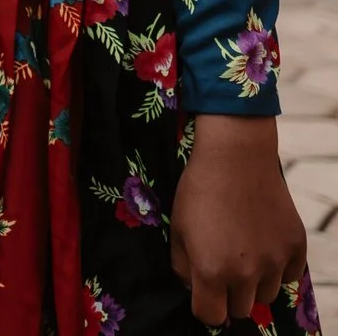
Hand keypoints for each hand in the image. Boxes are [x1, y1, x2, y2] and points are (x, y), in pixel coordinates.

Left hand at [170, 115, 308, 325]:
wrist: (235, 158)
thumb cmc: (198, 191)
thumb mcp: (177, 229)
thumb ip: (183, 266)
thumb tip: (193, 286)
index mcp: (212, 271)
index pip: (211, 316)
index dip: (205, 307)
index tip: (203, 293)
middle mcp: (247, 273)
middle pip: (240, 310)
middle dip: (228, 295)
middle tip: (223, 268)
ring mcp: (275, 261)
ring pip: (266, 295)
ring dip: (254, 283)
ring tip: (243, 252)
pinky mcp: (296, 248)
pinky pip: (289, 276)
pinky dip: (278, 268)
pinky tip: (263, 244)